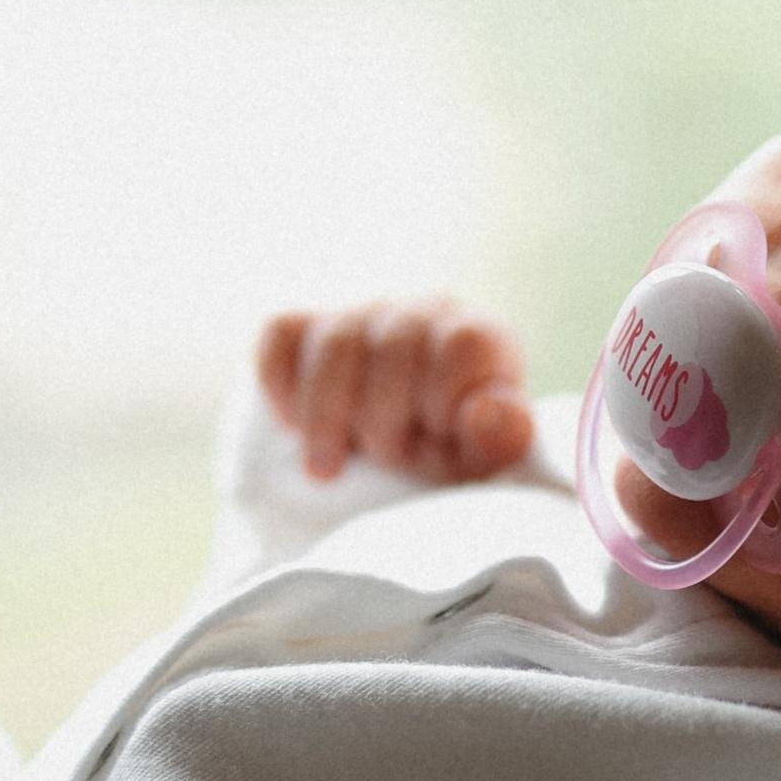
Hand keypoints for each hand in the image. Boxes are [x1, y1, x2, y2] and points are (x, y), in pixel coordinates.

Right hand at [258, 297, 533, 483]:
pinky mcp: (302, 327)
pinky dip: (282, 387)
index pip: (462, 344)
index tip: (435, 441)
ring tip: (329, 468)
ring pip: (335, 343)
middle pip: (394, 345)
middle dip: (386, 420)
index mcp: (476, 336)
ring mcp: (359, 315)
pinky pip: (279, 336)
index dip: (443, 402)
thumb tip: (484, 412)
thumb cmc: (446, 460)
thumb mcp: (484, 463)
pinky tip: (295, 428)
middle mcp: (420, 312)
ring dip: (329, 416)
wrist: (389, 468)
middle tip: (389, 461)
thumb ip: (501, 438)